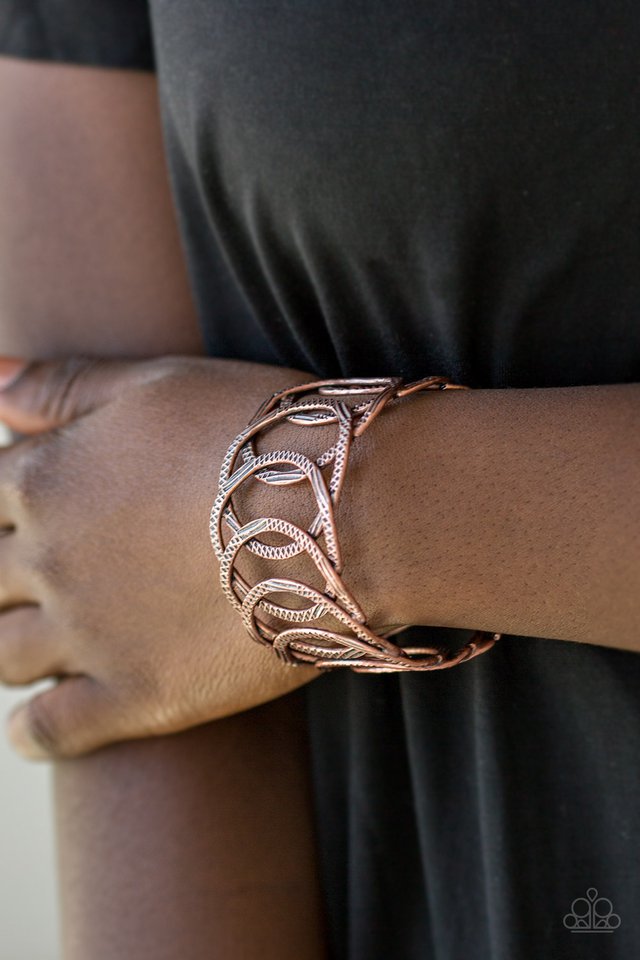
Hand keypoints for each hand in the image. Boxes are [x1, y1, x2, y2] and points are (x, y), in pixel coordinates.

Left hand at [0, 354, 322, 759]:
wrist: (337, 512)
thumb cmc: (251, 433)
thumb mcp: (153, 384)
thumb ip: (62, 387)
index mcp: (45, 479)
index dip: (0, 507)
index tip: (23, 515)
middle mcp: (48, 559)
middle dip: (0, 580)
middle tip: (40, 580)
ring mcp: (86, 634)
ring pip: (5, 655)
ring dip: (11, 647)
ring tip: (38, 645)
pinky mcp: (135, 696)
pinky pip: (50, 731)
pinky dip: (30, 733)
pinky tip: (31, 728)